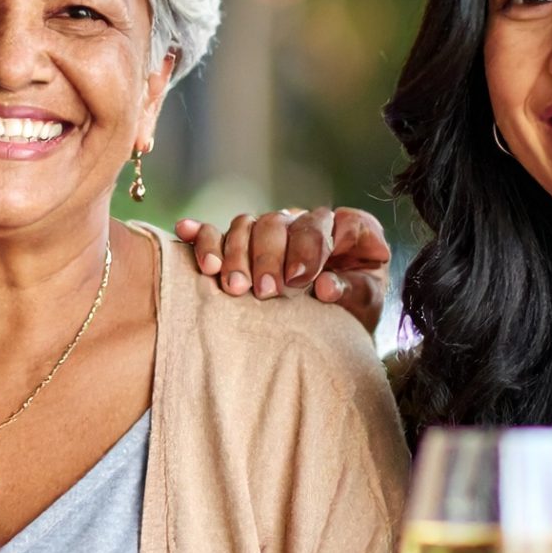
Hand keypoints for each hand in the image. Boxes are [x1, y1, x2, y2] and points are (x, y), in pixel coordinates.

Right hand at [174, 209, 389, 334]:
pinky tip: (185, 232)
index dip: (311, 248)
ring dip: (236, 254)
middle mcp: (307, 223)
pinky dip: (203, 235)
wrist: (335, 329)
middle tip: (265, 292)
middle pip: (279, 223)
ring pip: (247, 225)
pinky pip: (218, 230)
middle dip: (269, 257)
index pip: (327, 224)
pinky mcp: (244, 245)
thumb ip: (353, 292)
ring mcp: (273, 231)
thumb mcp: (366, 306)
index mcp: (348, 230)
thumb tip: (325, 288)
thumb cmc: (355, 314)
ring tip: (233, 287)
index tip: (300, 279)